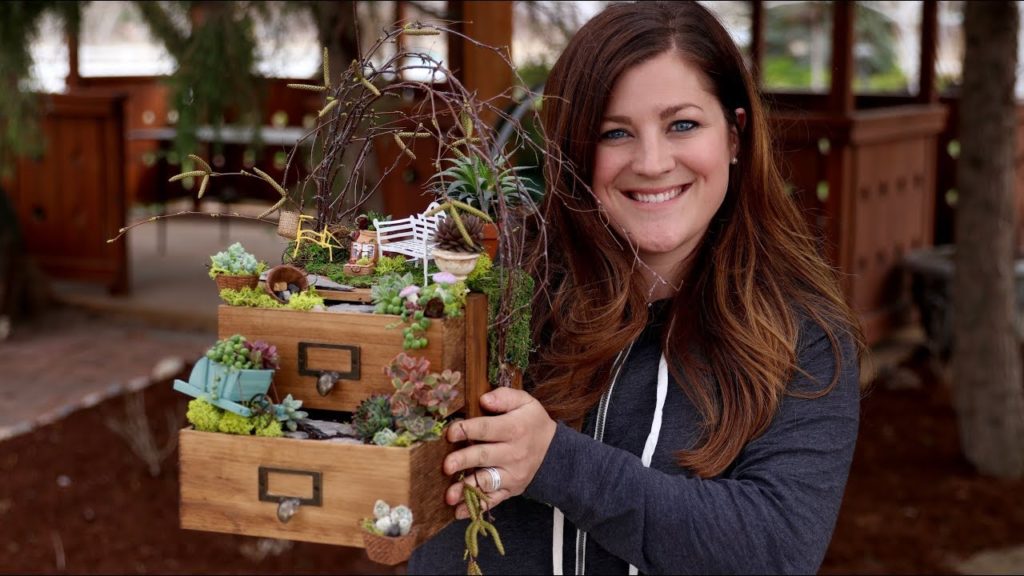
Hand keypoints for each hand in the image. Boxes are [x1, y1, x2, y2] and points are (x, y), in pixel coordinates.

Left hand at [443, 387, 556, 518]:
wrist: (555, 453)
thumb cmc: (533, 424)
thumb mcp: (526, 403)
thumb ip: (504, 397)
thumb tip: (484, 399)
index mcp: (514, 429)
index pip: (487, 429)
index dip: (468, 430)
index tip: (451, 432)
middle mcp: (513, 453)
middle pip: (484, 456)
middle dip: (463, 461)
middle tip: (446, 465)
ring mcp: (511, 475)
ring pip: (486, 482)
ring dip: (466, 489)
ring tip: (449, 495)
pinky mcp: (510, 490)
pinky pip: (493, 500)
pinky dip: (476, 507)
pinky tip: (460, 512)